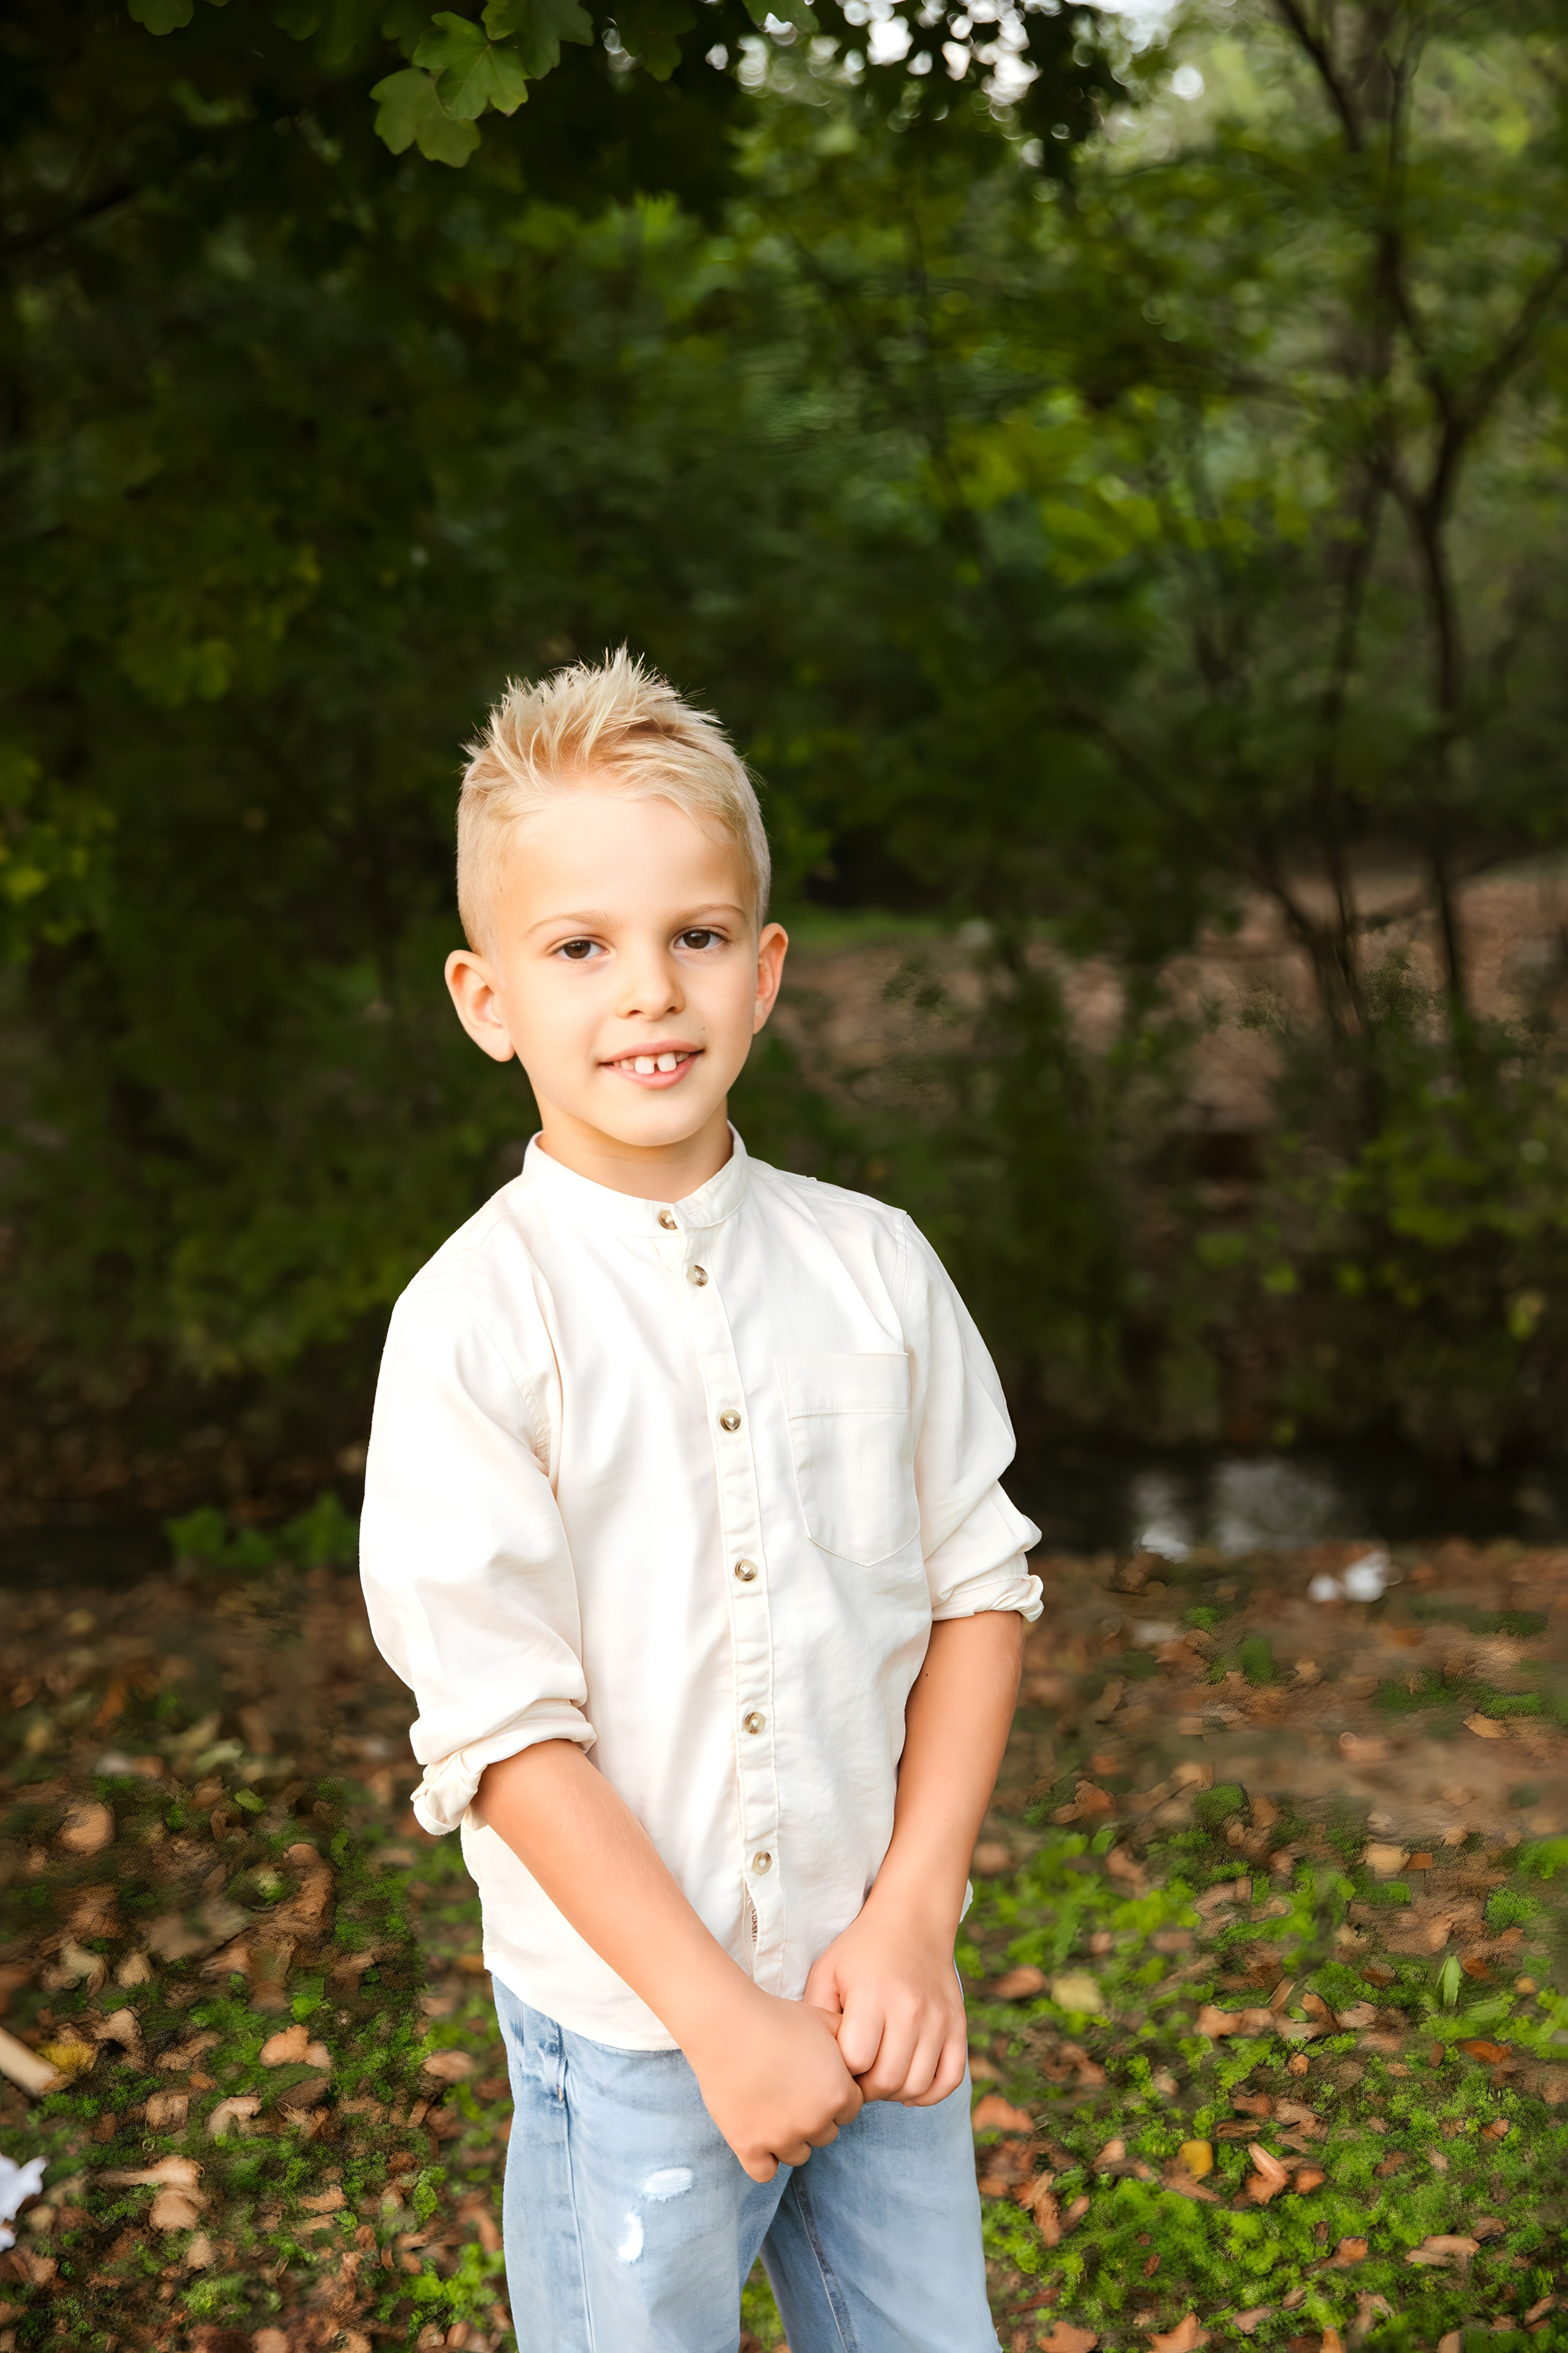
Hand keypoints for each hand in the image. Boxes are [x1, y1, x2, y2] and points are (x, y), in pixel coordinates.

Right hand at [685, 1984, 862, 2182]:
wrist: (727, 2026)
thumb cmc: (777, 2018)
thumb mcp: (824, 2020)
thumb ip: (850, 2040)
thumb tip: (860, 2053)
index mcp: (839, 2094)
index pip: (850, 2109)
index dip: (833, 2092)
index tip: (814, 2078)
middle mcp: (815, 2123)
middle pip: (826, 2134)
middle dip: (814, 2115)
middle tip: (792, 2090)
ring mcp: (782, 2139)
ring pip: (799, 2155)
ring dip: (791, 2138)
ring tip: (773, 2109)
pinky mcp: (749, 2147)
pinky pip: (765, 2172)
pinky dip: (763, 2159)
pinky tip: (758, 2136)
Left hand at [803, 1891, 967, 2105]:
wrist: (912, 1921)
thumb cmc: (861, 1950)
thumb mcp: (827, 1972)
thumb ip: (817, 2017)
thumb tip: (819, 2062)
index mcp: (872, 1996)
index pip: (857, 2062)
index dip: (843, 2070)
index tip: (839, 2061)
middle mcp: (910, 2010)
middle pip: (887, 2081)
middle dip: (867, 2088)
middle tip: (858, 2076)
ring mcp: (938, 2019)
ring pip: (918, 2086)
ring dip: (895, 2093)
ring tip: (881, 2076)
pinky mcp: (957, 2025)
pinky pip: (950, 2079)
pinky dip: (930, 2093)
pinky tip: (910, 2082)